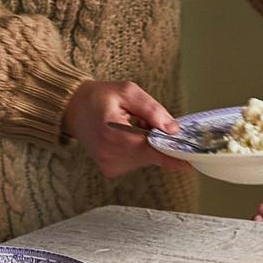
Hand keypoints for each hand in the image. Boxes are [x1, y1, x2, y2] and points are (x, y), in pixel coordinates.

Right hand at [63, 78, 189, 178]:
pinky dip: (137, 150)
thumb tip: (173, 129)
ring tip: (129, 127)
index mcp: (113, 134)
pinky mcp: (110, 170)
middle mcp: (111, 155)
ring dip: (146, 144)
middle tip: (142, 120)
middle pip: (150, 154)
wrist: (73, 109)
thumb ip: (152, 110)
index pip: (150, 149)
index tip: (189, 162)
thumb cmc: (99, 97)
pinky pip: (135, 162)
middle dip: (155, 139)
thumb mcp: (127, 92)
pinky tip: (125, 137)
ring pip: (144, 159)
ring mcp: (110, 165)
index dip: (171, 155)